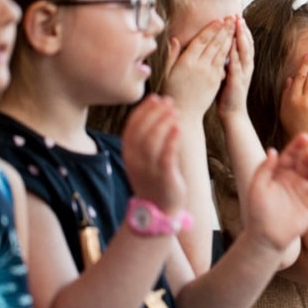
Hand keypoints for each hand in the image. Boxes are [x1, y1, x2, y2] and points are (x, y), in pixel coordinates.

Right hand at [122, 94, 186, 213]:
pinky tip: (178, 128)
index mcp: (129, 155)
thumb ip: (147, 139)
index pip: (131, 128)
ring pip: (152, 142)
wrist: (159, 210)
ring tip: (175, 111)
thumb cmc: (155, 180)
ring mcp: (149, 171)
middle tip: (168, 101)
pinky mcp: (164, 178)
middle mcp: (136, 162)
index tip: (155, 97)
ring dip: (163, 123)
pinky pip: (166, 156)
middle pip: (142, 132)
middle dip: (154, 113)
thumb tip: (158, 112)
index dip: (143, 110)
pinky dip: (171, 140)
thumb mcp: (144, 159)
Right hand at [162, 18, 232, 118]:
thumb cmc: (172, 92)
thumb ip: (172, 55)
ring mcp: (210, 74)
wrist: (185, 113)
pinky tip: (234, 44)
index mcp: (186, 62)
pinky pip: (224, 63)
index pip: (201, 41)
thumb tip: (175, 39)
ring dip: (229, 38)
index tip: (218, 19)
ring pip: (221, 52)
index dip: (211, 29)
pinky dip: (229, 52)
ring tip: (235, 27)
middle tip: (231, 17)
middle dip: (224, 29)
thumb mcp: (167, 73)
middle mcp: (199, 66)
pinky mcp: (216, 81)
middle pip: (214, 44)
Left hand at [217, 16, 253, 118]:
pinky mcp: (237, 82)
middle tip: (238, 15)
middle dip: (243, 29)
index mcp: (244, 64)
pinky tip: (230, 45)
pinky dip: (234, 54)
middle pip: (247, 44)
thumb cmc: (227, 93)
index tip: (236, 16)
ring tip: (237, 25)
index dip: (242, 29)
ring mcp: (243, 74)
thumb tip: (220, 47)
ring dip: (241, 38)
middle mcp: (246, 67)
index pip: (245, 43)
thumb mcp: (227, 72)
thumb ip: (226, 59)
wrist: (232, 113)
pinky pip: (236, 65)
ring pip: (244, 52)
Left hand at [245, 133, 307, 251]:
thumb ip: (265, 169)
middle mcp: (296, 179)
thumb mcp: (257, 187)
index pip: (291, 155)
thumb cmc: (258, 212)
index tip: (304, 137)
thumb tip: (272, 150)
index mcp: (281, 172)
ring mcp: (306, 191)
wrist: (265, 237)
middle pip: (306, 163)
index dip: (297, 145)